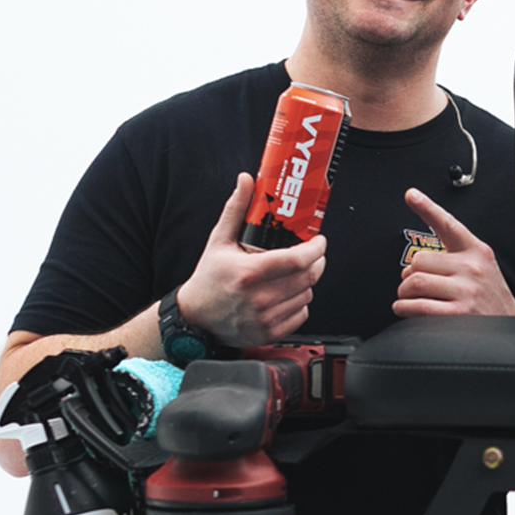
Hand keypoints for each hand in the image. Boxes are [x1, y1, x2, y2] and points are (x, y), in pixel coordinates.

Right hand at [175, 174, 327, 347]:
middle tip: (312, 254)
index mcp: (248, 274)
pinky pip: (301, 314)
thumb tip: (247, 181)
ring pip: (307, 295)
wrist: (195, 318)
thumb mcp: (219, 240)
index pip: (297, 260)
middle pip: (307, 277)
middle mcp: (259, 298)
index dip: (316, 249)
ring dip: (307, 282)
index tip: (318, 241)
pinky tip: (286, 294)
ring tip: (294, 274)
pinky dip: (300, 302)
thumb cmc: (209, 279)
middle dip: (316, 262)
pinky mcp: (270, 333)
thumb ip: (236, 209)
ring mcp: (265, 318)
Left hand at [393, 188, 514, 316]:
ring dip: (404, 293)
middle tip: (411, 285)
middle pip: (419, 261)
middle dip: (408, 275)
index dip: (427, 207)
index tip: (411, 195)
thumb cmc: (490, 299)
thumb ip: (455, 257)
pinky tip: (405, 309)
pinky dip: (404, 308)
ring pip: (415, 282)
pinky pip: (418, 305)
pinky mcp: (458, 313)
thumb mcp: (482, 267)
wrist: (509, 328)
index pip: (448, 224)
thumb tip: (415, 263)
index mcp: (477, 251)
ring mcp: (466, 290)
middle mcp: (472, 268)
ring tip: (408, 298)